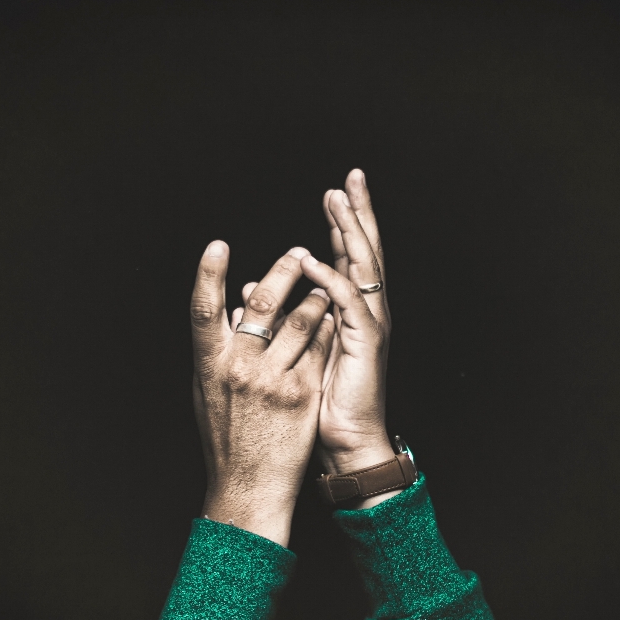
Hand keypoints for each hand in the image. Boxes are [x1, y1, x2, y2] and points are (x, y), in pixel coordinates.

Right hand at [190, 242, 335, 545]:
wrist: (249, 484)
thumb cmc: (225, 435)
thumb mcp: (209, 391)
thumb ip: (220, 350)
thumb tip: (234, 308)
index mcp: (210, 364)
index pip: (203, 309)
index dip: (208, 274)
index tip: (218, 245)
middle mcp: (240, 368)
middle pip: (263, 305)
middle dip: (284, 271)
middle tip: (298, 252)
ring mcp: (274, 380)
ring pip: (302, 321)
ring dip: (315, 295)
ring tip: (324, 284)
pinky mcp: (303, 393)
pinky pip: (321, 348)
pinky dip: (328, 328)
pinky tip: (335, 318)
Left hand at [235, 170, 396, 507]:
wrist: (346, 441)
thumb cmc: (321, 400)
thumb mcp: (298, 349)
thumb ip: (280, 315)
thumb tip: (250, 290)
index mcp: (352, 311)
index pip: (351, 256)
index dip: (344, 223)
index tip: (335, 191)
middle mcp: (367, 312)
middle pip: (367, 251)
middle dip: (359, 213)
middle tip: (352, 178)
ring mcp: (369, 327)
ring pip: (364, 269)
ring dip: (350, 233)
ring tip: (338, 202)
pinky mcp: (366, 346)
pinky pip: (350, 306)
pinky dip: (333, 281)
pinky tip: (316, 261)